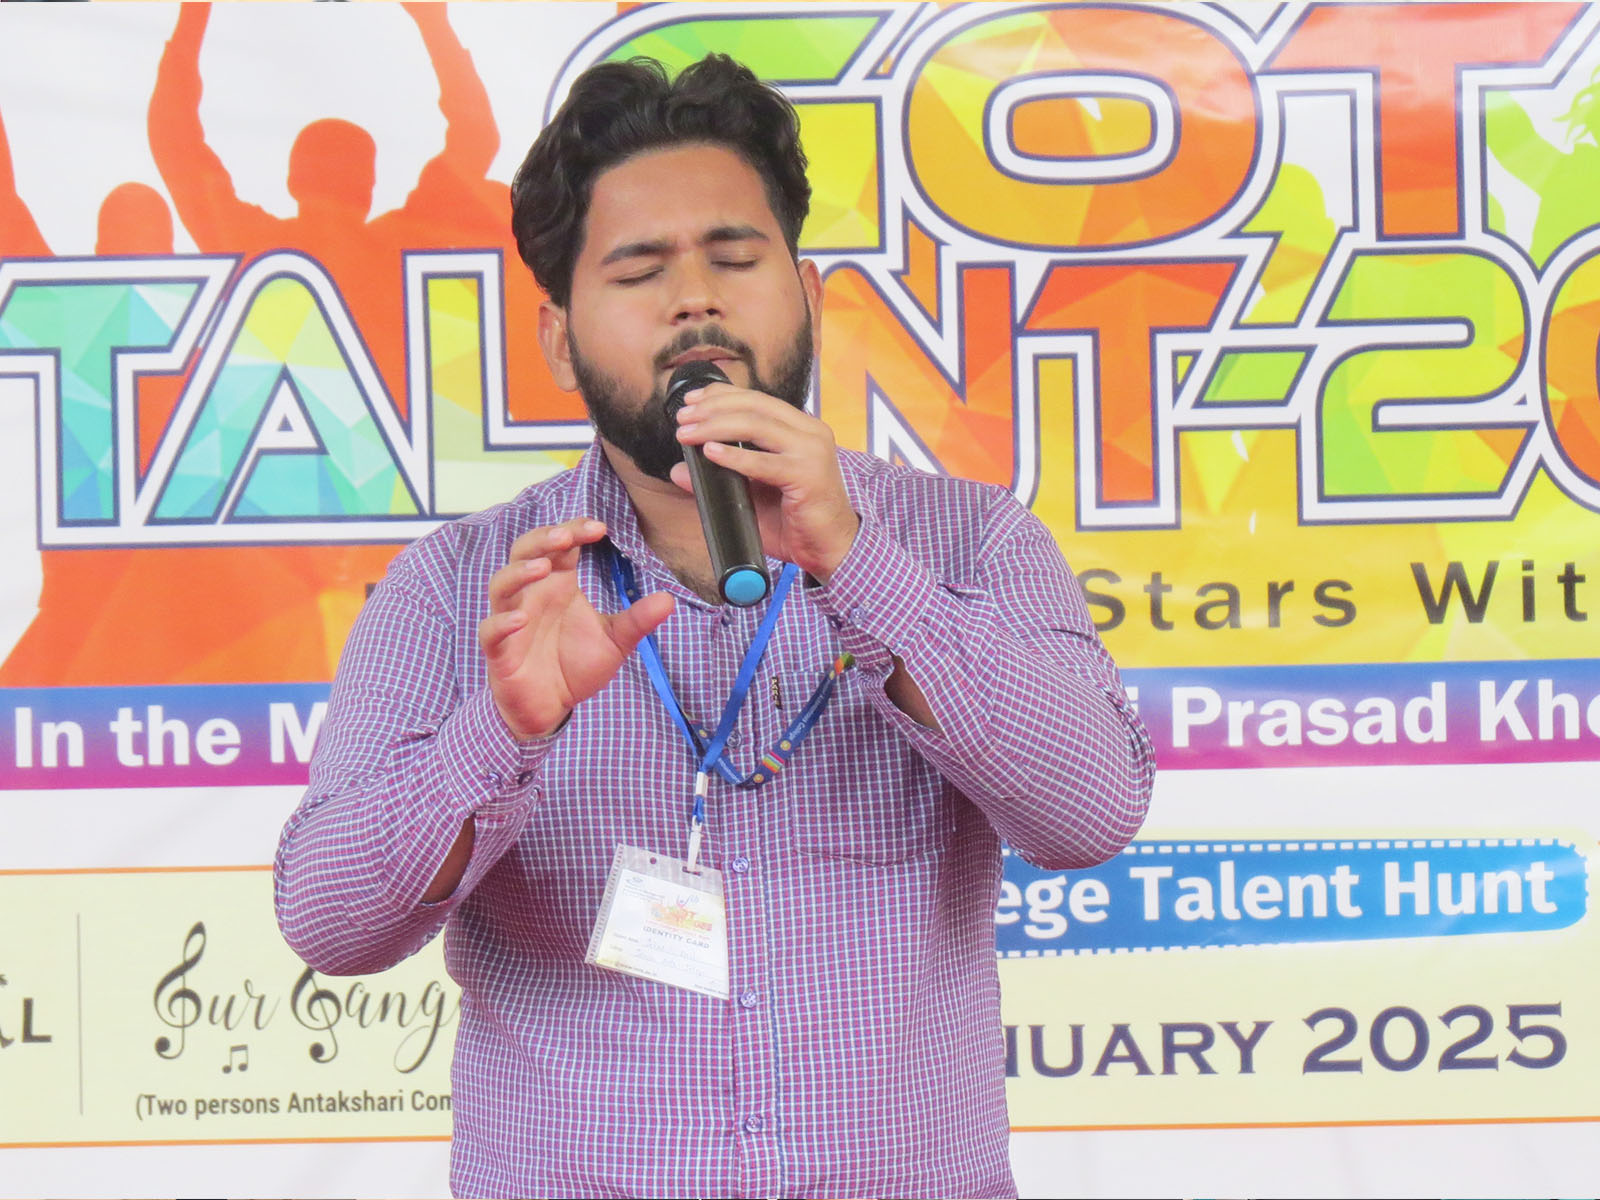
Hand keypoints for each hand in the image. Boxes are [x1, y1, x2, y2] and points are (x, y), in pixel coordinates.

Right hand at [477, 518, 672, 738]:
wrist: (551, 709)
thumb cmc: (575, 667)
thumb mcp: (615, 641)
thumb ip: (637, 620)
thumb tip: (669, 599)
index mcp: (559, 585)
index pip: (561, 545)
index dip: (575, 530)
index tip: (600, 528)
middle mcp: (533, 595)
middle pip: (525, 552)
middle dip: (542, 539)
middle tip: (566, 536)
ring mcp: (512, 620)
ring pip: (502, 584)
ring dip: (519, 572)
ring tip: (543, 568)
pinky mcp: (500, 651)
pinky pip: (491, 631)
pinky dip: (502, 622)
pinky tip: (521, 619)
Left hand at [671, 383, 859, 580]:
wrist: (831, 550)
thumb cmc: (795, 522)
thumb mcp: (751, 496)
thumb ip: (719, 479)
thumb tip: (679, 470)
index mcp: (801, 429)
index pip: (758, 399)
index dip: (722, 394)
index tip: (691, 401)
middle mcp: (811, 433)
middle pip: (754, 406)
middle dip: (712, 408)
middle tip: (682, 419)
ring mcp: (812, 452)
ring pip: (756, 425)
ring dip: (715, 426)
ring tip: (688, 434)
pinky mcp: (809, 476)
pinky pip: (764, 462)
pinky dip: (734, 457)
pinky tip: (710, 453)